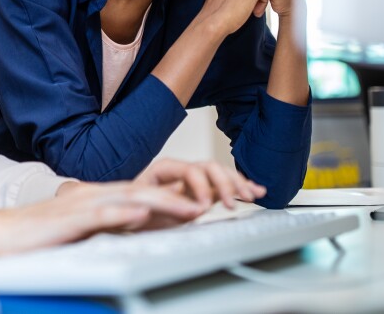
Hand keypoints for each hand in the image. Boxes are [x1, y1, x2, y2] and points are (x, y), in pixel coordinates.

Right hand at [0, 181, 208, 253]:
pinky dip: (123, 213)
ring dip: (164, 204)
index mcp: (96, 199)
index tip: (201, 205)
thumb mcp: (77, 230)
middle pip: (144, 191)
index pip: (142, 195)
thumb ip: (104, 227)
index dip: (173, 199)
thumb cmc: (35, 236)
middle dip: (179, 197)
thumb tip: (134, 229)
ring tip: (191, 208)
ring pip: (130, 198)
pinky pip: (101, 214)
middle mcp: (93, 196)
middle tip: (210, 202)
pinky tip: (141, 215)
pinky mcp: (69, 219)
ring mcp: (81, 205)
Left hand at [134, 158, 265, 210]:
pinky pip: (225, 186)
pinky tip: (257, 190)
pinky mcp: (203, 194)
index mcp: (162, 170)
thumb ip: (164, 206)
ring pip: (220, 174)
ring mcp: (193, 182)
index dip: (200, 186)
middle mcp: (180, 172)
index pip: (188, 169)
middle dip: (224, 184)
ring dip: (238, 183)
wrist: (126, 216)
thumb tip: (194, 208)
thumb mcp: (140, 209)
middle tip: (231, 205)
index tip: (205, 206)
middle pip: (208, 167)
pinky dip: (241, 187)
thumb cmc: (130, 211)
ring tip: (251, 195)